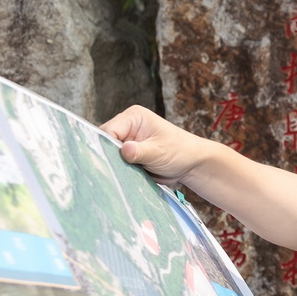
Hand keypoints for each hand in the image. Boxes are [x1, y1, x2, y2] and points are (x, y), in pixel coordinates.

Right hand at [101, 106, 217, 186]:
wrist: (192, 165)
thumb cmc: (180, 151)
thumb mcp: (159, 151)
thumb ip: (140, 152)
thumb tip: (124, 150)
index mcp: (133, 117)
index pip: (108, 130)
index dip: (106, 145)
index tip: (108, 161)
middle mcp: (126, 127)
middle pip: (105, 142)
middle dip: (108, 157)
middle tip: (112, 171)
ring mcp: (126, 142)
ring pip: (108, 155)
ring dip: (114, 166)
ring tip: (119, 175)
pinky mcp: (127, 156)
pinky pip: (116, 164)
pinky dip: (118, 171)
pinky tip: (121, 178)